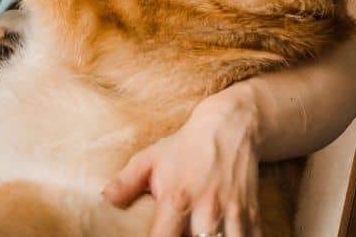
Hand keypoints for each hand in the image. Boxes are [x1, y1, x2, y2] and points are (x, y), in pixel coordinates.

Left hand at [101, 89, 263, 236]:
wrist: (228, 129)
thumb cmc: (183, 147)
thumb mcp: (149, 159)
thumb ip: (126, 182)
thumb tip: (104, 200)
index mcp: (176, 199)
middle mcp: (206, 211)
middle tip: (179, 234)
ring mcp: (232, 216)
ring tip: (200, 235)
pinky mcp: (252, 217)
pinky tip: (224, 234)